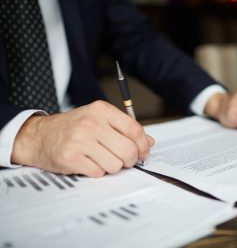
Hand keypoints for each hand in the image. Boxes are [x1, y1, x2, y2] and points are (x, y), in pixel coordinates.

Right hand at [11, 101, 153, 176]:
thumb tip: (149, 142)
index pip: (134, 129)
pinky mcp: (70, 158)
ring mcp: (79, 140)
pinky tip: (88, 162)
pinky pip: (98, 173)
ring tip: (101, 159)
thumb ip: (125, 129)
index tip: (143, 153)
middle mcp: (91, 123)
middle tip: (124, 160)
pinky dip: (97, 171)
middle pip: (128, 150)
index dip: (143, 145)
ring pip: (115, 165)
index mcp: (101, 110)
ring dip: (112, 166)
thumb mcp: (100, 119)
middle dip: (130, 160)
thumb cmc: (74, 128)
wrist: (40, 136)